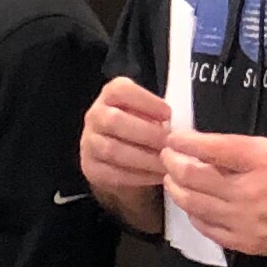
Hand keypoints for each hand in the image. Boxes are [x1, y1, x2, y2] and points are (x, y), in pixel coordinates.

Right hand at [81, 77, 177, 197]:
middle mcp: (95, 116)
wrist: (115, 156)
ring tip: (166, 162)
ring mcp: (89, 143)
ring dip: (144, 158)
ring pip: (113, 150)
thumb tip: (177, 126)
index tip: (168, 114)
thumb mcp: (147, 113)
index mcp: (110, 96)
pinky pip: (113, 173)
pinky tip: (157, 175)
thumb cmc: (139, 128)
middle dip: (146, 133)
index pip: (121, 90)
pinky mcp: (91, 168)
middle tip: (169, 143)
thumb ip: (157, 114)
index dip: (146, 101)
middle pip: (114, 121)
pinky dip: (139, 176)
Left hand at [161, 125, 266, 256]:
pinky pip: (207, 228)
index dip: (184, 142)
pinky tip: (191, 204)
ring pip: (194, 205)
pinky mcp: (245, 243)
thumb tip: (197, 147)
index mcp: (259, 161)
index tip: (171, 139)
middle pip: (194, 178)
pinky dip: (193, 214)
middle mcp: (249, 192)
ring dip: (177, 190)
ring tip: (172, 180)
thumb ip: (234, 149)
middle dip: (172, 165)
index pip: (210, 149)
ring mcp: (245, 221)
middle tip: (166, 158)